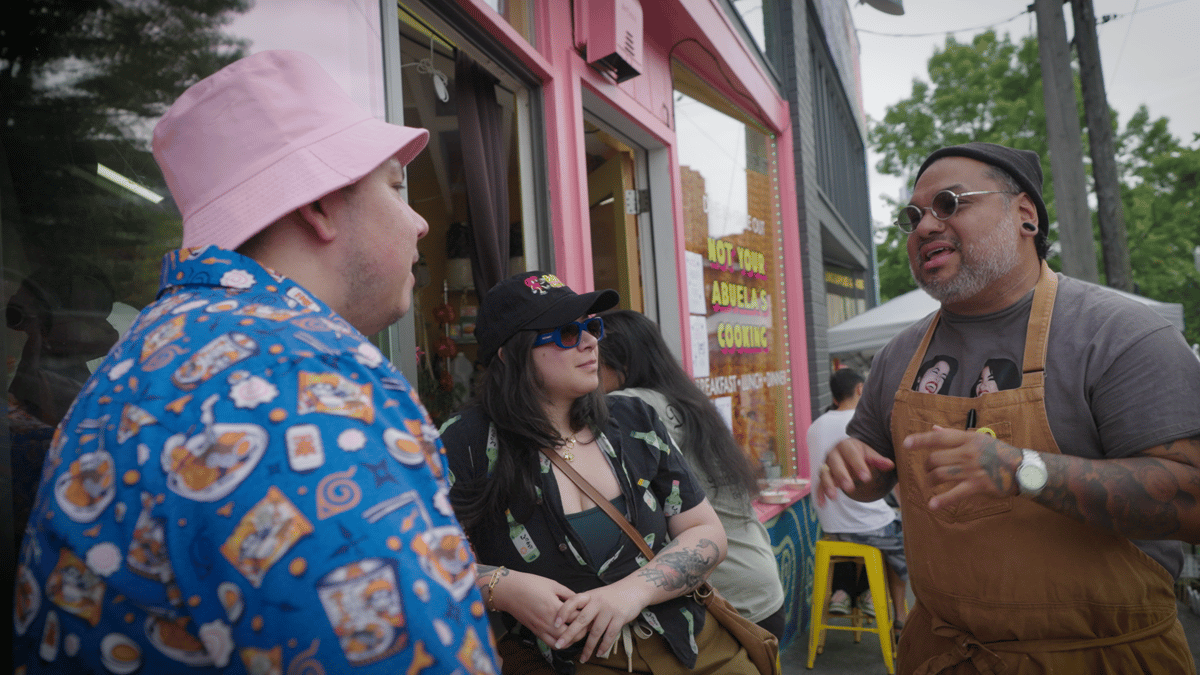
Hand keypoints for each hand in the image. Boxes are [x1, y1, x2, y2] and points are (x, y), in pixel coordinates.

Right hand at [492, 570, 579, 646]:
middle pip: (572, 633)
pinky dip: (560, 643)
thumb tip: (580, 599)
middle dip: (582, 629)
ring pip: (562, 642)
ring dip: (571, 639)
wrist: (509, 591)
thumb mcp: (553, 584)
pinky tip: (564, 635)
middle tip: (587, 622)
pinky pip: (550, 643)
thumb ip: (568, 593)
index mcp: (554, 607)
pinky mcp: (535, 632)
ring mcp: (541, 628)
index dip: (586, 614)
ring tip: (577, 630)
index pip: (577, 617)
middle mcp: (548, 621)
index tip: (591, 611)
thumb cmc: (530, 584)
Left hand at [551, 583, 649, 662]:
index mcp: (589, 596)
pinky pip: (610, 635)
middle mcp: (598, 602)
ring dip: (588, 647)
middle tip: (559, 645)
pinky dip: (604, 646)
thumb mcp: (596, 596)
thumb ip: (584, 608)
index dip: (563, 612)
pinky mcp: (620, 617)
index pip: (573, 602)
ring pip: (596, 631)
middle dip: (569, 634)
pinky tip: (599, 653)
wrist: (633, 589)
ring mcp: (609, 610)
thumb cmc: (611, 596)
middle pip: (581, 619)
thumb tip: (568, 624)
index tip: (555, 624)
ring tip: (583, 659)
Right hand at [818, 437, 895, 505]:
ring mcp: (826, 465)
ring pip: (825, 474)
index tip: (866, 478)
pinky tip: (822, 504)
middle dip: (842, 476)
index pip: (852, 455)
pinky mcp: (823, 475)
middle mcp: (833, 454)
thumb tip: (891, 464)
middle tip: (849, 488)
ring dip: (828, 485)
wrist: (846, 451)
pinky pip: (819, 484)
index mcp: (845, 445)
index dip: (858, 466)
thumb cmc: (859, 453)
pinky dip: (819, 494)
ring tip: (834, 496)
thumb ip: (878, 460)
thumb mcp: (869, 454)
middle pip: (835, 464)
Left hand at [905, 425, 1022, 509]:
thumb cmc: (998, 453)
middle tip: (928, 472)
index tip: (905, 444)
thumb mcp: (978, 439)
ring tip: (930, 484)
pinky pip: (954, 494)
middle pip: (935, 459)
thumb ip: (954, 435)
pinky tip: (932, 505)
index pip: (938, 437)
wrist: (1021, 469)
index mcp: (967, 439)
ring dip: (930, 481)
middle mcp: (967, 452)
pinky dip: (941, 500)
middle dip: (927, 467)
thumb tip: (934, 428)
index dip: (920, 440)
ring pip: (939, 474)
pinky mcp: (977, 486)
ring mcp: (971, 470)